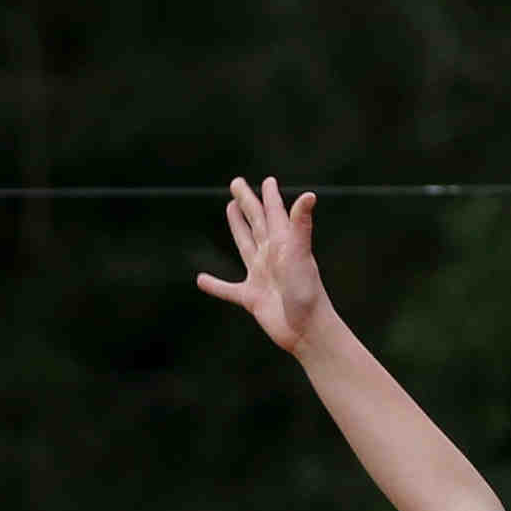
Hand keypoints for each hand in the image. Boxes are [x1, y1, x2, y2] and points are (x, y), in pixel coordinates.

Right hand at [194, 176, 331, 353]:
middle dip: (247, 202)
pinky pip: (228, 289)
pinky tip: (201, 280)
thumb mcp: (300, 254)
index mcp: (283, 243)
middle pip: (256, 222)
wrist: (307, 329)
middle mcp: (271, 256)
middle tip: (237, 184)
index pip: (274, 213)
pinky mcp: (251, 298)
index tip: (267, 181)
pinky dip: (215, 285)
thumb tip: (309, 195)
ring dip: (237, 227)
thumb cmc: (307, 292)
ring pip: (245, 245)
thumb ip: (300, 225)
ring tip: (230, 209)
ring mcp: (261, 276)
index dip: (269, 196)